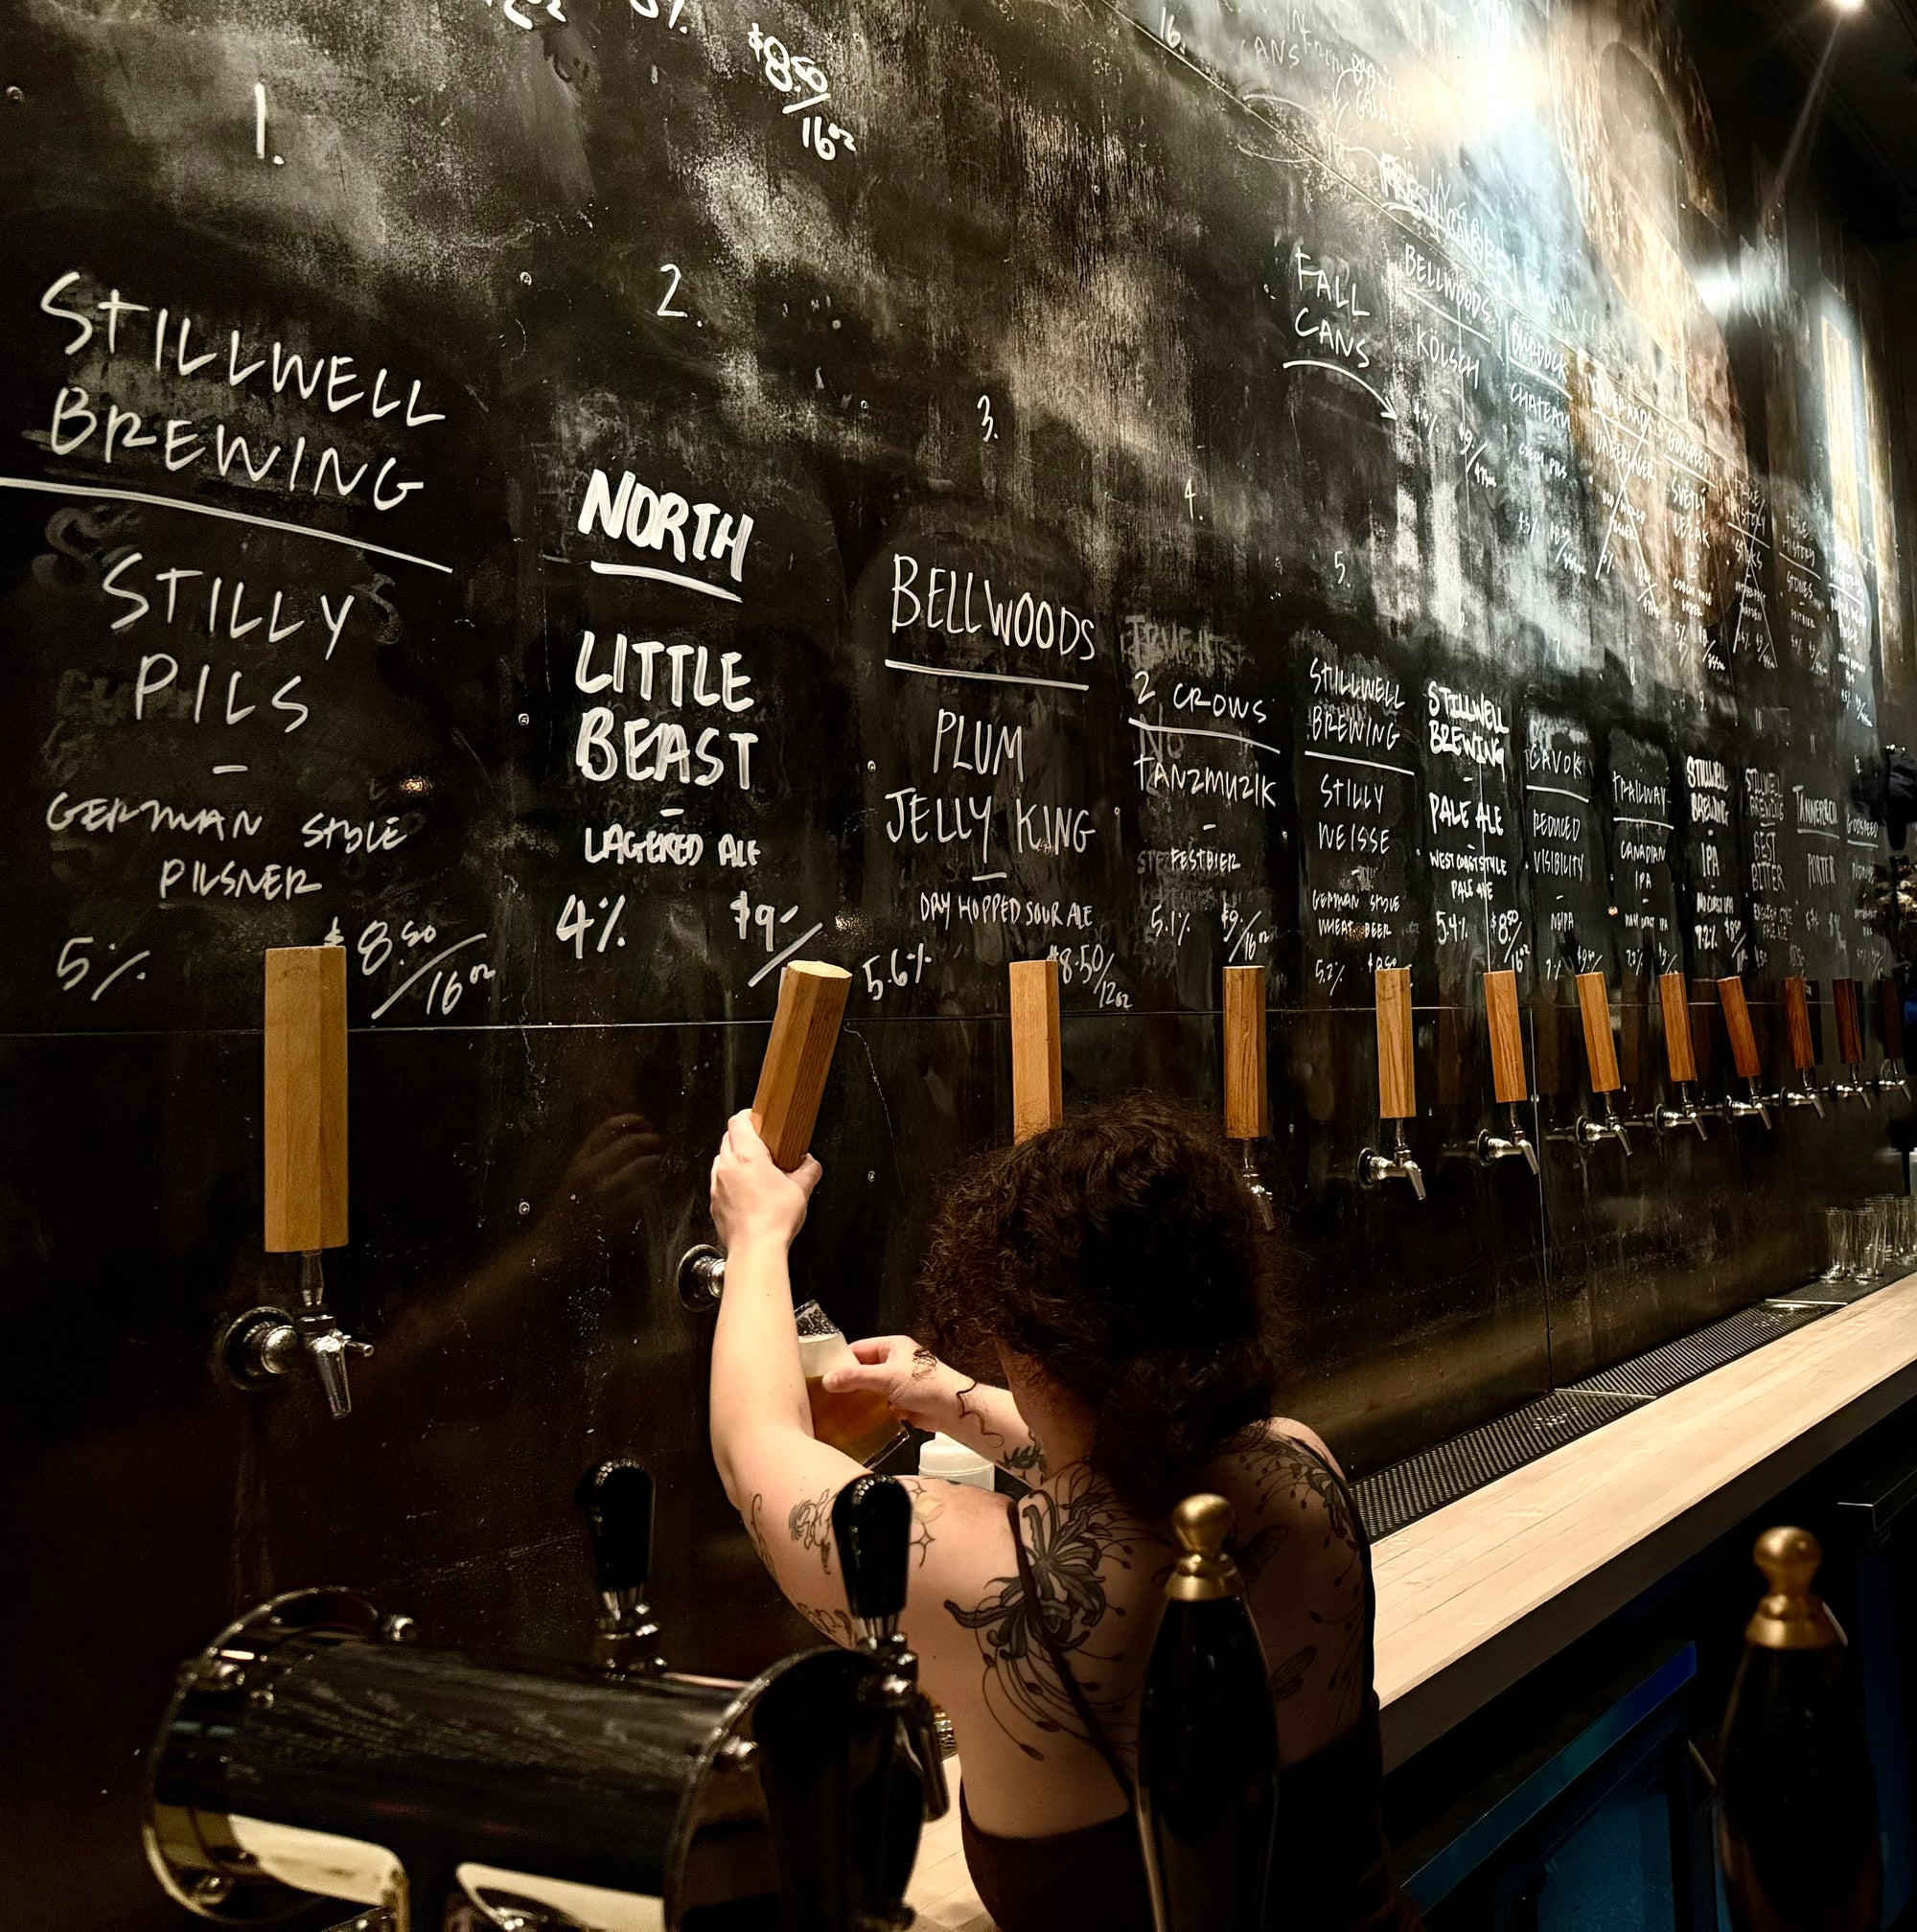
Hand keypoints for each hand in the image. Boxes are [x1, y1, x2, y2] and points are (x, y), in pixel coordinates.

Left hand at [710, 1109, 819, 1251]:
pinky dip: (730, 1181)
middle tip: (763, 1146)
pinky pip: (719, 1182)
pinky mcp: (714, 1203)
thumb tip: (810, 1163)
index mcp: (747, 1157)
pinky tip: (748, 1193)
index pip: (738, 1121)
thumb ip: (808, 1169)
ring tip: (755, 1171)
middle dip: (744, 1137)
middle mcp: (727, 1167)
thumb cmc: (774, 1220)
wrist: (756, 1250)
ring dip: (736, 1160)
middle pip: (728, 1138)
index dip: (749, 1115)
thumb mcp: (802, 1189)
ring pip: (722, 1160)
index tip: (759, 1119)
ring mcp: (716, 1185)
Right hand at [821, 1335, 963, 1434]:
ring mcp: (898, 1382)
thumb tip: (827, 1380)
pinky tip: (855, 1421)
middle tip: (825, 1396)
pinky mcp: (901, 1402)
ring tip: (835, 1410)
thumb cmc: (924, 1384)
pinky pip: (880, 1404)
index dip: (841, 1361)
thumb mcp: (886, 1377)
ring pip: (871, 1389)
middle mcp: (894, 1362)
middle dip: (848, 1382)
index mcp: (891, 1347)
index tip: (821, 1374)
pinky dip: (870, 1411)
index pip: (858, 1349)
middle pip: (863, 1370)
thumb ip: (855, 1378)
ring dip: (859, 1399)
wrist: (952, 1408)